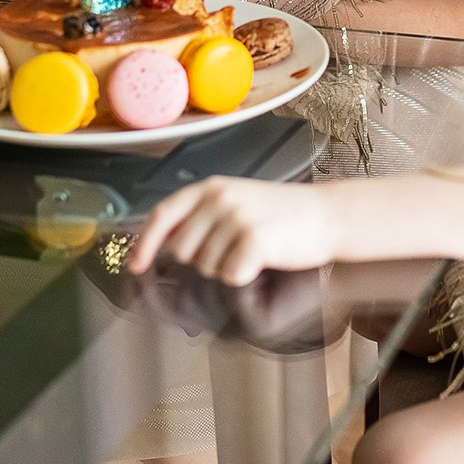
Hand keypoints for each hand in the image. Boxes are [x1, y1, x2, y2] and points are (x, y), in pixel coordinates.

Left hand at [128, 177, 341, 285]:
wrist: (327, 214)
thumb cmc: (284, 212)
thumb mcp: (237, 200)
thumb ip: (201, 215)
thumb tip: (165, 245)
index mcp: (211, 187)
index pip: (163, 215)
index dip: (145, 243)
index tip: (137, 265)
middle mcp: (219, 198)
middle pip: (182, 250)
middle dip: (202, 260)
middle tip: (233, 249)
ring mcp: (236, 218)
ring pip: (206, 267)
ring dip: (227, 268)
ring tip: (254, 250)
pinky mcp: (253, 239)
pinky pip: (231, 276)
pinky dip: (245, 276)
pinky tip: (264, 259)